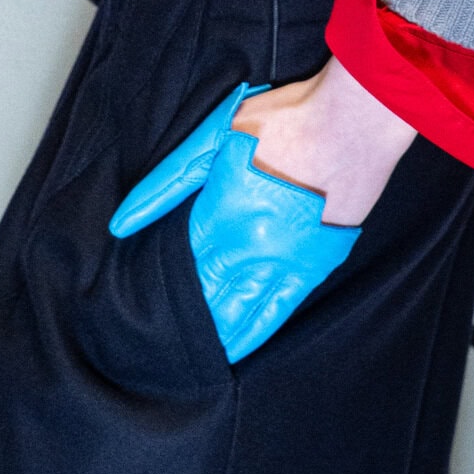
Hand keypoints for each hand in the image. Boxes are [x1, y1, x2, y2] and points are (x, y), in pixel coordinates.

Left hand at [107, 67, 411, 361]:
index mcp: (218, 217)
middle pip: (203, 296)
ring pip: (237, 313)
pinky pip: (277, 313)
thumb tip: (122, 224)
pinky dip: (254, 333)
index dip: (159, 286)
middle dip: (181, 317)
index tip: (141, 306)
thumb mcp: (213, 137)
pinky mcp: (314, 268)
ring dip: (213, 333)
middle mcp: (248, 251)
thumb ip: (167, 182)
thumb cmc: (282, 120)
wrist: (352, 121)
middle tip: (155, 342)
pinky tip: (236, 349)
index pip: (178, 266)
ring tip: (189, 353)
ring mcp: (283, 264)